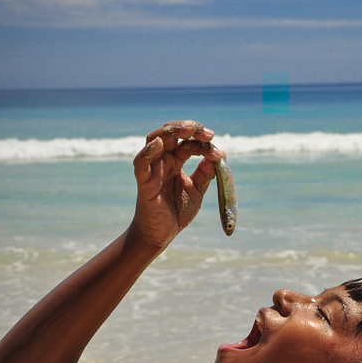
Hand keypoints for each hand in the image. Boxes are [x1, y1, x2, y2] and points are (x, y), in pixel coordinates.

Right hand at [131, 120, 223, 248]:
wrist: (161, 234)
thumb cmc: (177, 212)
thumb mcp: (197, 190)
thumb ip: (206, 173)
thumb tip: (220, 154)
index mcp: (176, 161)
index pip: (188, 143)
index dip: (204, 144)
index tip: (219, 154)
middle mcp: (163, 160)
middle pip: (171, 134)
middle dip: (189, 129)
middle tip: (207, 134)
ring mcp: (152, 169)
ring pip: (154, 139)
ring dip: (171, 131)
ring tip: (188, 129)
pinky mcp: (144, 181)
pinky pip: (141, 162)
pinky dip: (148, 151)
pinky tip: (159, 144)